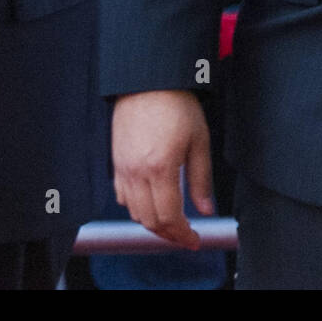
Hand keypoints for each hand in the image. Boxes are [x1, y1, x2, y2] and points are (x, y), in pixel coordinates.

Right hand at [112, 90, 214, 250]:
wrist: (148, 79)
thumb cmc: (176, 104)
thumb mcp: (198, 140)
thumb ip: (201, 179)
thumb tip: (205, 210)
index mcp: (160, 168)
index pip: (169, 217)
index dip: (183, 235)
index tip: (195, 240)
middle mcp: (137, 171)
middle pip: (150, 220)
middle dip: (169, 234)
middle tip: (186, 235)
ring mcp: (123, 166)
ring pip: (134, 211)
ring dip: (152, 222)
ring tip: (171, 221)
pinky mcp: (116, 160)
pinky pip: (121, 195)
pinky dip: (136, 206)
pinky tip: (151, 201)